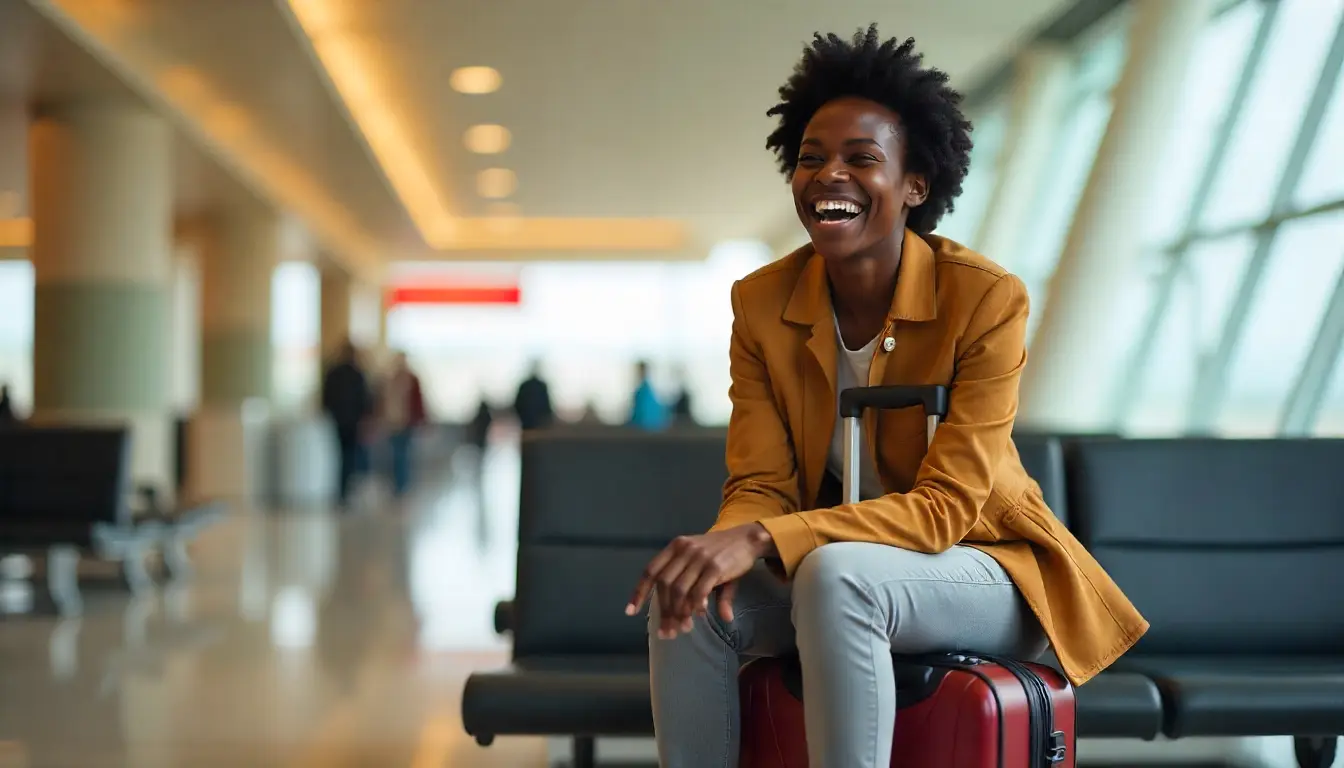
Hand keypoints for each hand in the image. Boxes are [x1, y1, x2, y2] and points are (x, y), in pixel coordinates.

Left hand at [625, 523, 776, 639]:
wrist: (749, 538)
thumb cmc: (724, 554)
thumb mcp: (706, 567)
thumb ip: (702, 590)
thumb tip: (722, 618)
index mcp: (676, 547)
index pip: (651, 570)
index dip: (639, 592)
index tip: (630, 612)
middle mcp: (684, 550)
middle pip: (664, 585)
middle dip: (663, 611)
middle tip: (666, 632)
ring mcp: (699, 557)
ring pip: (679, 590)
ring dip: (678, 613)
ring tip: (682, 629)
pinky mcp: (715, 566)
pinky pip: (698, 591)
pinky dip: (694, 606)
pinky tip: (697, 616)